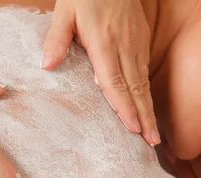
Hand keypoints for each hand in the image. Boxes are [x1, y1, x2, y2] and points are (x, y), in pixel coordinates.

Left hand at [42, 0, 159, 145]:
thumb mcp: (65, 11)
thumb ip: (57, 39)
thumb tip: (46, 66)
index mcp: (104, 42)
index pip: (115, 81)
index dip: (123, 106)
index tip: (132, 128)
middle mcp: (124, 46)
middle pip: (135, 88)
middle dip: (144, 116)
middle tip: (151, 142)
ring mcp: (136, 44)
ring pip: (143, 82)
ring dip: (148, 109)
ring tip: (154, 134)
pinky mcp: (141, 40)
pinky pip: (144, 72)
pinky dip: (147, 93)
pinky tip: (147, 109)